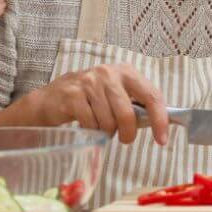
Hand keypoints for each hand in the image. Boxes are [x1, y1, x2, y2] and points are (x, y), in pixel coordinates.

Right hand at [24, 63, 168, 144]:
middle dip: (128, 133)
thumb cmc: (89, 99)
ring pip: (108, 122)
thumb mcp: (115, 94)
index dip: (160, 119)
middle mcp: (108, 73)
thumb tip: (159, 123)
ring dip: (106, 132)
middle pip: (128, 113)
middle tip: (125, 139)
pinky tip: (86, 125)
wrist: (50, 99)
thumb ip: (135, 104)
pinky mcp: (73, 95)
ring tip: (99, 126)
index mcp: (125, 71)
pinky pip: (91, 125)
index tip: (162, 139)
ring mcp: (89, 82)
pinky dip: (92, 132)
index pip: (151, 95)